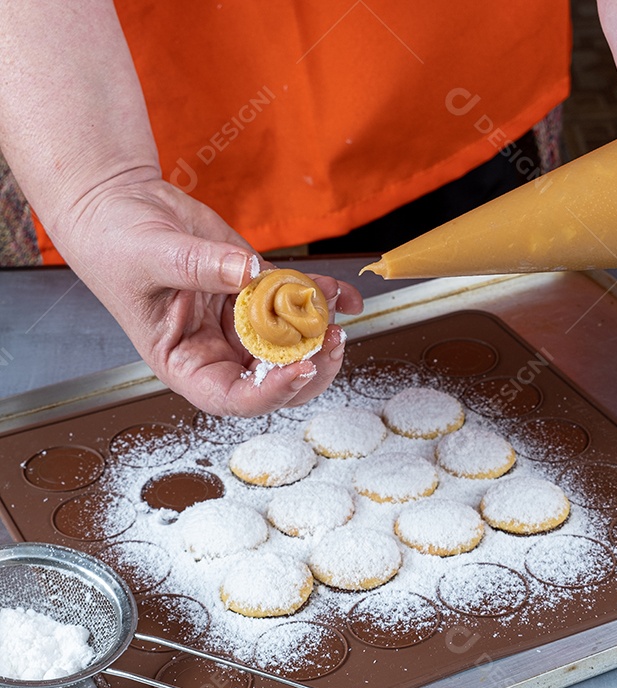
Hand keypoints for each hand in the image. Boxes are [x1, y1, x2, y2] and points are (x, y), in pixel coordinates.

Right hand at [59, 173, 362, 415]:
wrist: (120, 204)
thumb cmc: (116, 243)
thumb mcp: (151, 256)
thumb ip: (201, 267)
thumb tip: (248, 273)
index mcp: (185, 362)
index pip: (231, 397)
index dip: (269, 392)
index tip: (298, 370)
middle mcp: (216, 350)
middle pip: (273, 379)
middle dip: (308, 366)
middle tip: (330, 340)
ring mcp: (240, 322)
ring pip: (291, 346)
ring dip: (319, 332)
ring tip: (335, 310)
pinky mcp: (256, 290)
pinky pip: (294, 302)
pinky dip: (322, 298)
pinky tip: (343, 292)